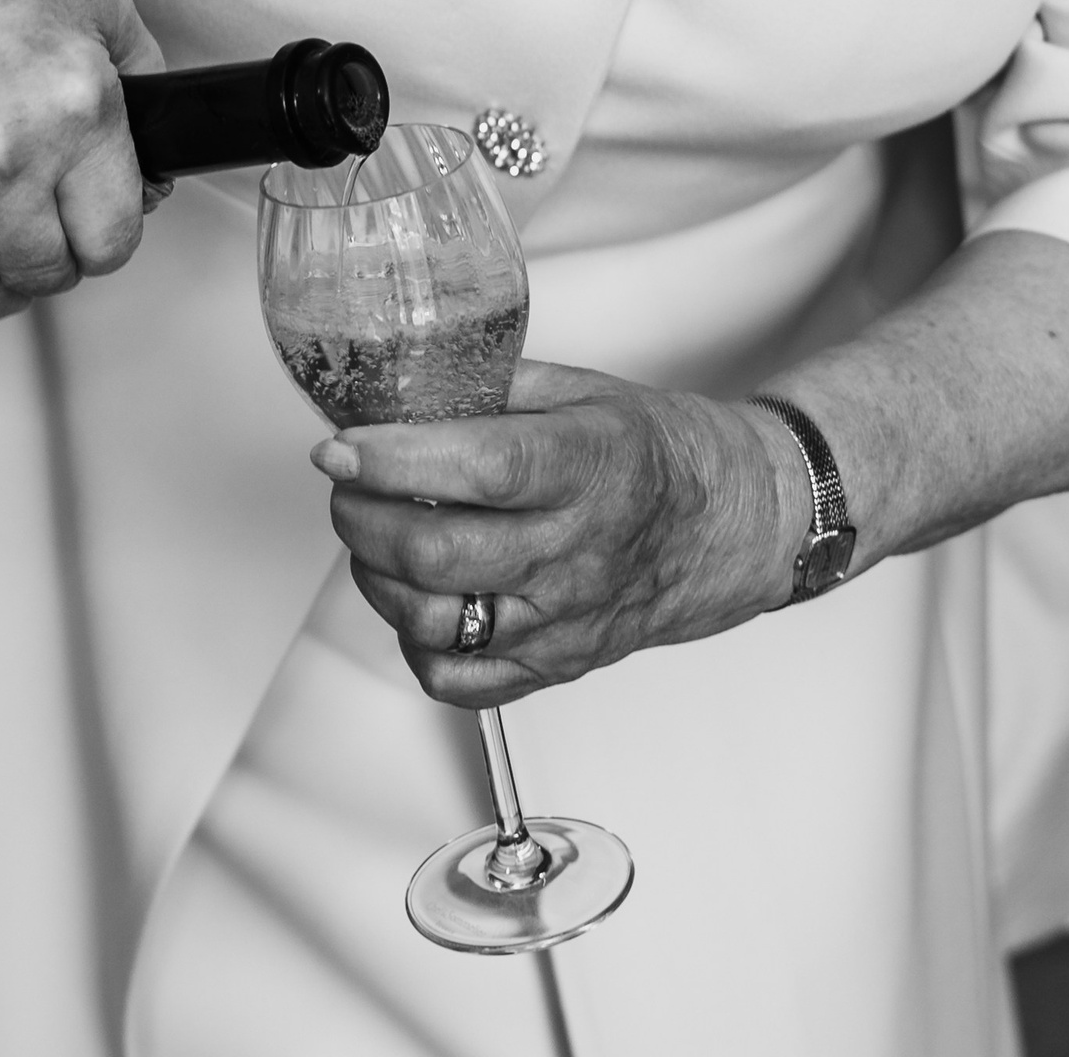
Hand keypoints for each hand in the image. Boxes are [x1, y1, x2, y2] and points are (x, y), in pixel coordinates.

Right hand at [0, 0, 166, 322]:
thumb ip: (139, 81)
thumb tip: (150, 170)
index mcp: (76, 103)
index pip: (113, 236)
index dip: (111, 233)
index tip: (98, 220)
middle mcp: (7, 152)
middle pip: (50, 273)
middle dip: (59, 257)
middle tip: (48, 226)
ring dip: (2, 275)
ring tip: (0, 238)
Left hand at [312, 360, 801, 704]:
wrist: (729, 525)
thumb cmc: (655, 451)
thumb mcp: (581, 389)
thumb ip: (490, 387)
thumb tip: (398, 387)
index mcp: (586, 466)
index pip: (478, 470)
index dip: (394, 461)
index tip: (339, 448)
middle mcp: (575, 551)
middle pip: (439, 555)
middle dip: (362, 518)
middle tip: (344, 486)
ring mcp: (564, 620)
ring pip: (435, 623)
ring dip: (376, 577)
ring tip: (372, 535)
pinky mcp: (556, 666)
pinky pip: (460, 681)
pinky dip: (415, 643)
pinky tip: (417, 596)